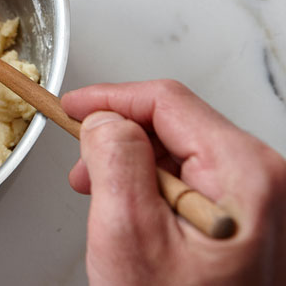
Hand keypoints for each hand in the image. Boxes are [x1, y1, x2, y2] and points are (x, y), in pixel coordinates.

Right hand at [61, 80, 285, 284]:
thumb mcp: (128, 235)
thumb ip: (115, 161)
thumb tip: (104, 118)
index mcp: (246, 174)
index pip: (166, 101)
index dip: (109, 99)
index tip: (71, 108)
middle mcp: (263, 180)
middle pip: (175, 124)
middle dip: (119, 138)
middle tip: (81, 167)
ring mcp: (259, 200)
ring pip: (180, 151)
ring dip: (131, 166)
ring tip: (102, 200)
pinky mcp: (246, 217)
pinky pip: (191, 180)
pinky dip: (152, 187)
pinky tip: (131, 215)